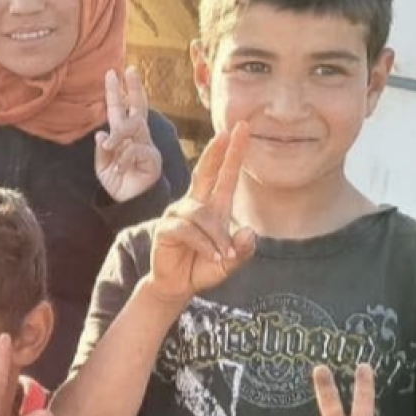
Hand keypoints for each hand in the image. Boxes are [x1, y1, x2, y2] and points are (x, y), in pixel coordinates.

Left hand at [94, 67, 163, 202]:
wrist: (130, 205)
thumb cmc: (118, 184)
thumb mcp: (103, 167)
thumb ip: (102, 151)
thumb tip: (101, 133)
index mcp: (124, 137)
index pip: (121, 109)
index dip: (117, 92)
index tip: (114, 72)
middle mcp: (137, 137)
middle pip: (137, 107)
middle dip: (132, 88)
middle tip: (128, 69)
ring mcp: (146, 146)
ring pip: (133, 126)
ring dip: (119, 135)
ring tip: (111, 146)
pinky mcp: (152, 158)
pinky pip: (134, 149)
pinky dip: (124, 157)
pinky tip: (121, 167)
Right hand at [147, 122, 255, 304]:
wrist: (178, 286)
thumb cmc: (203, 268)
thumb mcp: (230, 262)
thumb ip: (243, 250)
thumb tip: (249, 233)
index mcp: (213, 207)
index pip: (224, 174)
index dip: (233, 152)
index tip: (241, 129)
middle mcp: (195, 204)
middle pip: (205, 172)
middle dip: (217, 152)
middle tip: (228, 131)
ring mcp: (178, 214)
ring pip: (203, 215)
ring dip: (217, 237)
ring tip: (223, 256)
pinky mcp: (166, 228)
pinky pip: (189, 231)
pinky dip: (205, 245)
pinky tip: (213, 256)